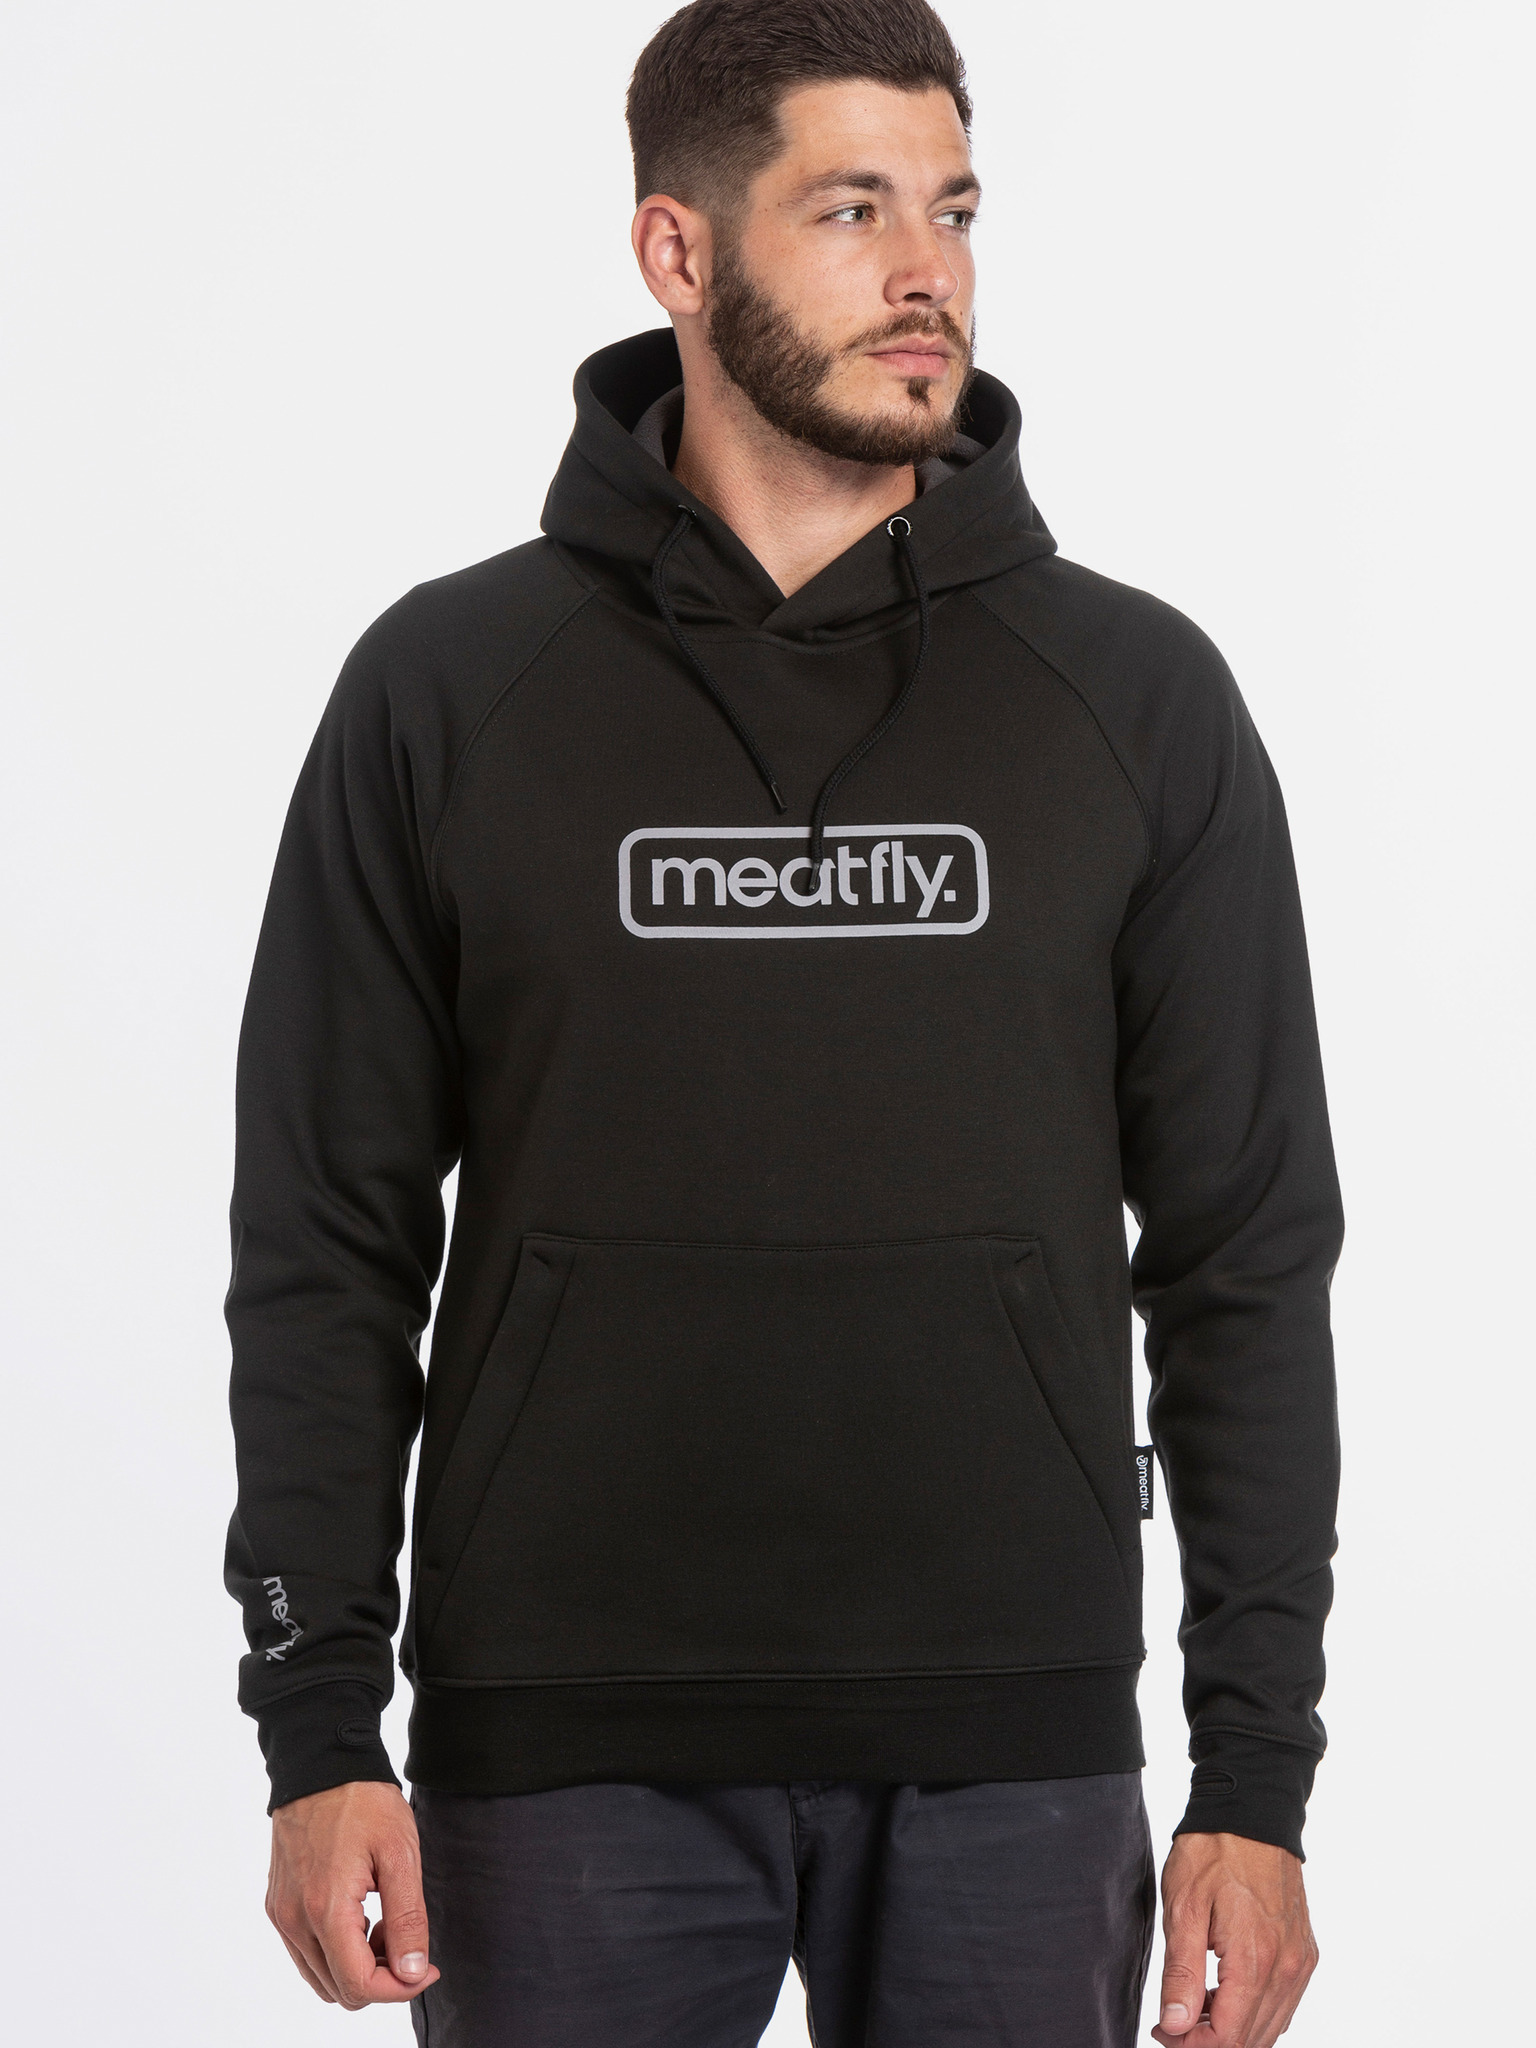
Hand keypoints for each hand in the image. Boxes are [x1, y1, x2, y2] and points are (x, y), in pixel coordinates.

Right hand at [267, 1780, 440, 2006]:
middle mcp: (293, 1920)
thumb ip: (407, 1918)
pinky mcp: (276, 1905)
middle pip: (339, 1990)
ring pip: (320, 1978)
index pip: (359, 1985)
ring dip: (357, 1967)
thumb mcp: (400, 1854)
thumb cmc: (364, 1801)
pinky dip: (336, 1951)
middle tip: (407, 1937)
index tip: (427, 1965)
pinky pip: (305, 1954)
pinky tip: (360, 1915)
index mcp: (324, 1909)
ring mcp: (280, 1914)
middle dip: (381, 1977)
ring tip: (384, 1923)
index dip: (399, 1987)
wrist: (321, 1763)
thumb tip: (412, 1973)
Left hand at [1152, 1832, 1316, 2047]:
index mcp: (1255, 1960)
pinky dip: (1254, 2011)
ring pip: (1270, 2028)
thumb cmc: (1214, 1851)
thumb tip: (1175, 2025)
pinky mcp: (1304, 1953)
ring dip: (1232, 2029)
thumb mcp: (1183, 1908)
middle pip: (1251, 2041)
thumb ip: (1181, 1973)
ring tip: (1195, 2003)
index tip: (1164, 2029)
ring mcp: (1300, 1961)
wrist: (1252, 1812)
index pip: (1229, 2039)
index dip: (1191, 2046)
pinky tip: (1224, 1992)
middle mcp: (1287, 1968)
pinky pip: (1282, 2004)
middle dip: (1208, 2041)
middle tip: (1172, 2019)